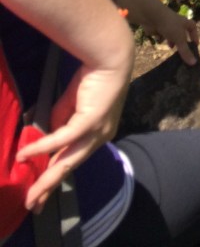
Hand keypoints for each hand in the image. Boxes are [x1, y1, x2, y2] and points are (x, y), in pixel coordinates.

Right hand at [19, 45, 132, 212]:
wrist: (109, 58)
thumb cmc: (93, 78)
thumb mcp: (72, 105)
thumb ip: (60, 122)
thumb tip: (43, 137)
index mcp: (98, 135)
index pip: (74, 159)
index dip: (55, 175)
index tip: (40, 193)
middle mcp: (100, 138)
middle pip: (71, 166)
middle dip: (50, 186)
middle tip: (33, 205)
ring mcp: (97, 131)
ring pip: (68, 161)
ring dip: (47, 178)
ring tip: (31, 194)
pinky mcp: (90, 121)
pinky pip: (62, 138)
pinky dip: (42, 147)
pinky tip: (26, 155)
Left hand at [117, 0, 198, 64]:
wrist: (153, 16)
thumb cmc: (170, 25)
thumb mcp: (180, 39)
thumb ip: (185, 51)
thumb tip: (194, 63)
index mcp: (185, 22)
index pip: (193, 28)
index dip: (195, 36)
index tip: (195, 45)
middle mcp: (177, 23)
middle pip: (181, 32)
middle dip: (181, 40)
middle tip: (182, 50)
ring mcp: (167, 24)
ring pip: (171, 34)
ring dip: (171, 40)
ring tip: (170, 48)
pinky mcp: (158, 27)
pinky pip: (161, 34)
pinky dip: (161, 38)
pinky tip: (160, 42)